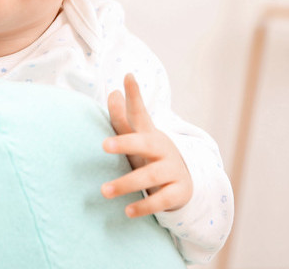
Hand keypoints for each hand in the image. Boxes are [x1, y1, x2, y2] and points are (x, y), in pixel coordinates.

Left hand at [100, 74, 191, 217]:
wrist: (185, 182)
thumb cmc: (152, 157)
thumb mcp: (139, 139)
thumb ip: (123, 119)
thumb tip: (112, 92)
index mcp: (150, 134)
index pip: (140, 113)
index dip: (134, 95)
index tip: (128, 76)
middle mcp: (162, 149)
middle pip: (145, 143)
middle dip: (125, 143)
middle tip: (104, 145)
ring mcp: (172, 170)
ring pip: (149, 176)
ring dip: (126, 183)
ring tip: (104, 191)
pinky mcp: (178, 192)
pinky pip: (161, 200)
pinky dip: (144, 206)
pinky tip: (127, 211)